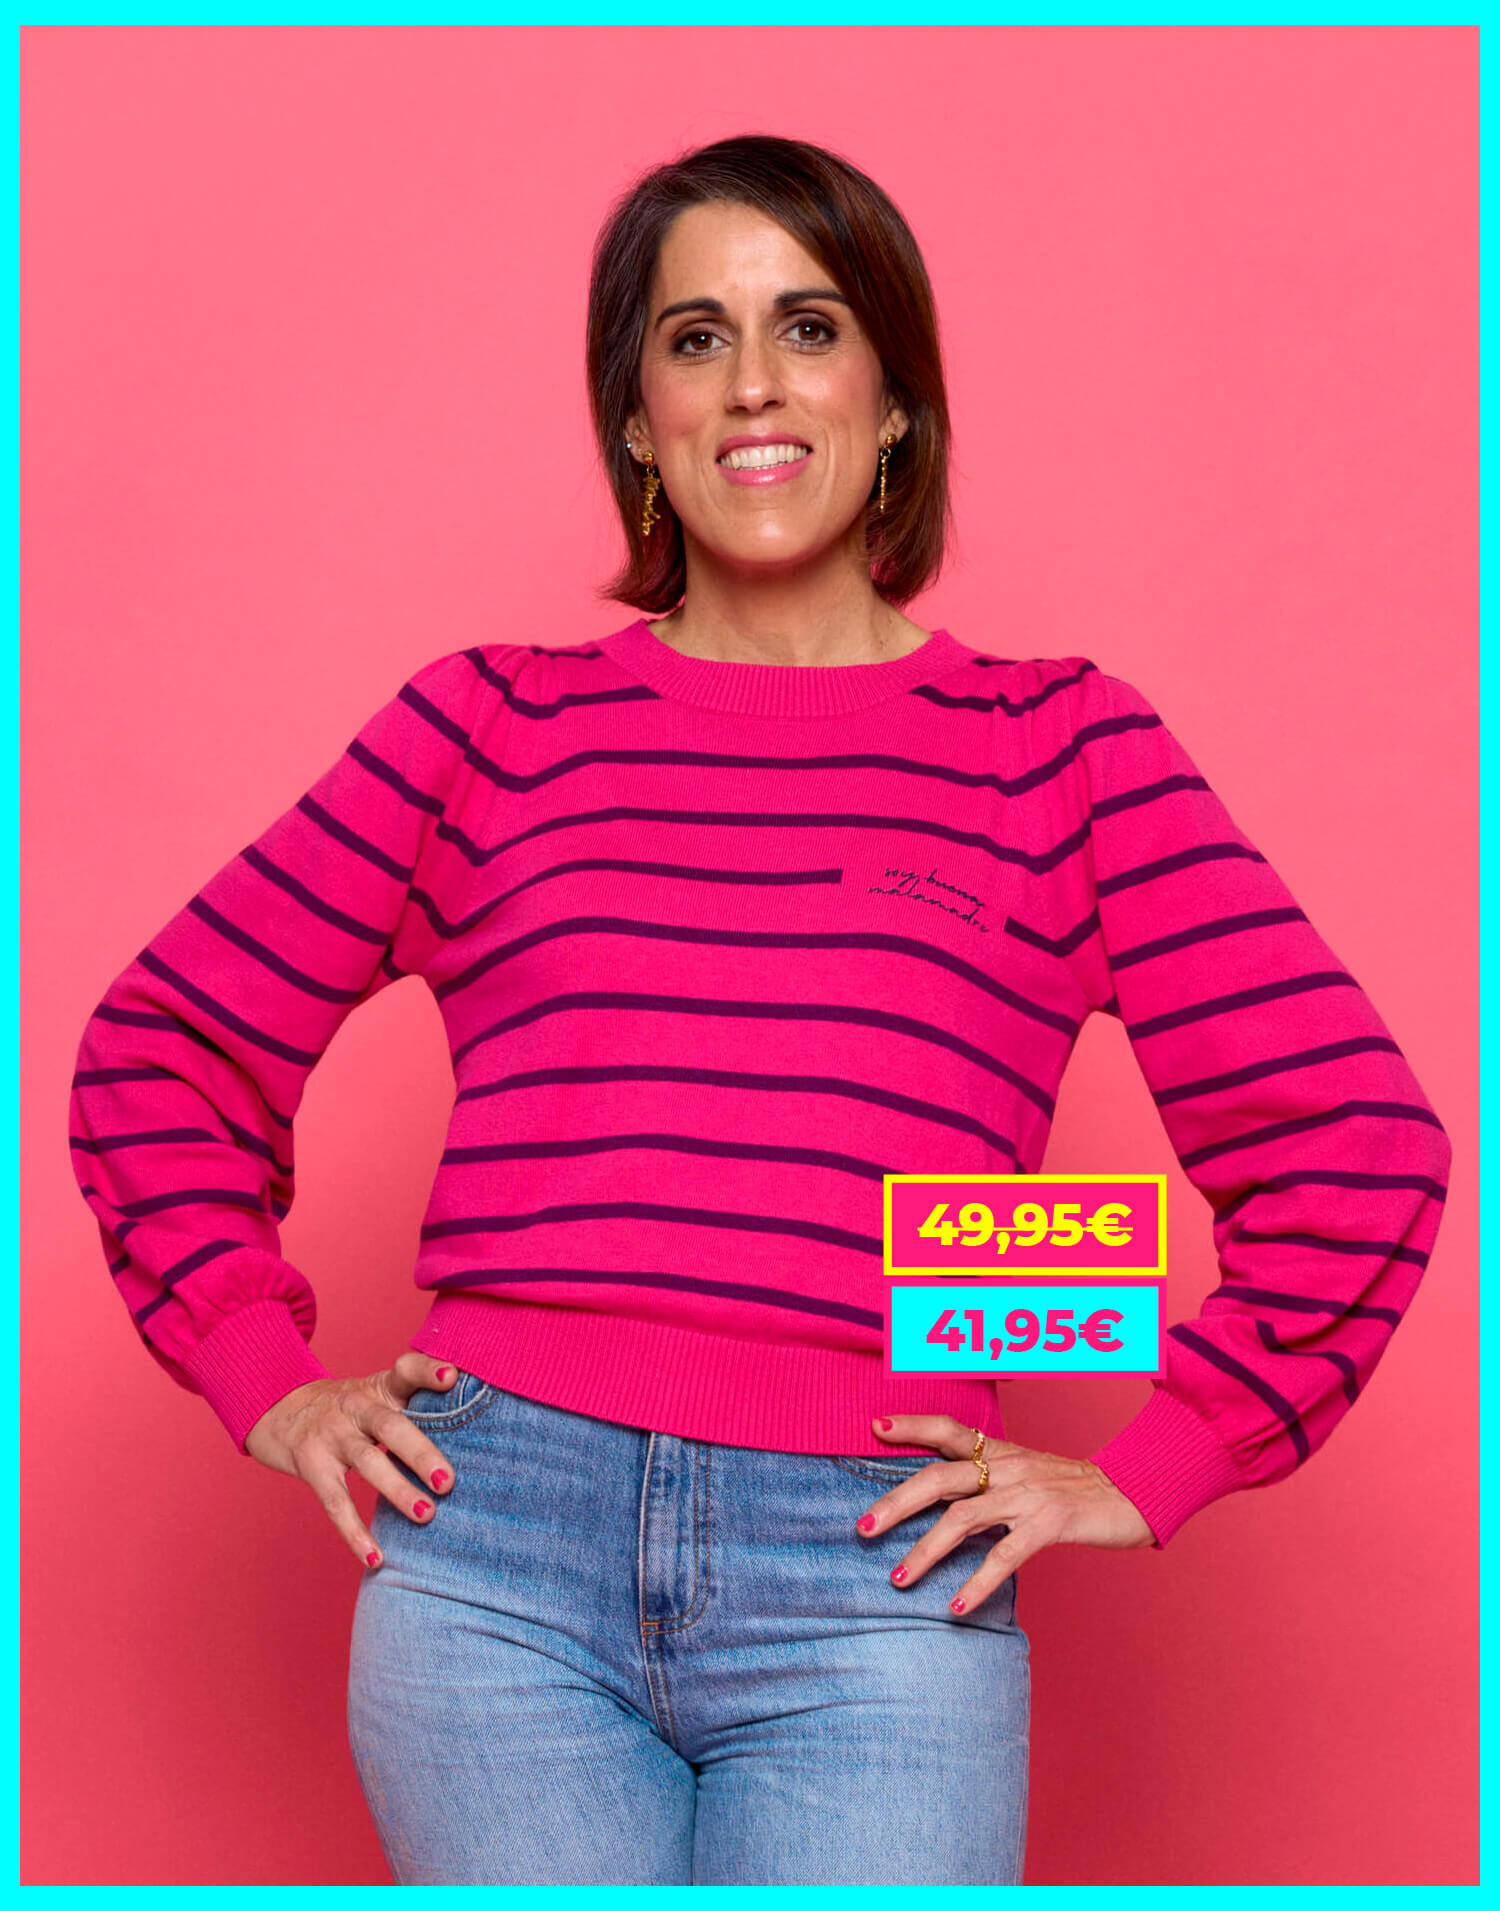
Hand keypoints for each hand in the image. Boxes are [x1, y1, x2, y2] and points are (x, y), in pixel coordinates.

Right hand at [244, 1351, 460, 1568]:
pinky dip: (355, 1533)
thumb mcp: (377, 1394)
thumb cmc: (346, 1409)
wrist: (278, 1409)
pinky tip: (376, 1558)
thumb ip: (416, 1406)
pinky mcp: (312, 1466)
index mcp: (380, 1388)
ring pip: (368, 1462)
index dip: (427, 1371)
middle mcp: (356, 1407)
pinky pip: (335, 1502)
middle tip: (448, 1482)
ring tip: (426, 1515)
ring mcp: (332, 1436)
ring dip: (398, 1490)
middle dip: (421, 1453)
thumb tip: (474, 1437)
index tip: (451, 1376)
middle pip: (392, 1426)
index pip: (405, 1371)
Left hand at [856, 1413, 1155, 1614]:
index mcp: (1001, 1451)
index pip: (947, 1428)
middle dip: (896, 1501)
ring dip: (924, 1550)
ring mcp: (1028, 1493)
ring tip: (897, 1579)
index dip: (910, 1425)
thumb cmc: (1074, 1488)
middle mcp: (1008, 1466)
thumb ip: (986, 1481)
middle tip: (861, 1528)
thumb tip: (938, 1503)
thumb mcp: (1027, 1472)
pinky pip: (1004, 1554)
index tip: (873, 1427)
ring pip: (962, 1517)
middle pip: (939, 1476)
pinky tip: (955, 1606)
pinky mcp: (1050, 1523)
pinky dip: (977, 1582)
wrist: (1136, 1492)